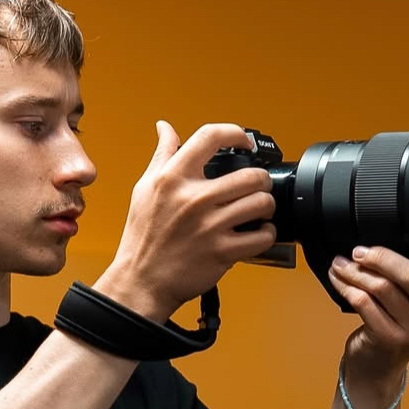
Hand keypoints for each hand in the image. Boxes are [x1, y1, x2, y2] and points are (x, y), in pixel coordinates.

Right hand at [98, 121, 276, 320]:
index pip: (210, 137)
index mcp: (172, 178)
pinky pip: (261, 236)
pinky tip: (256, 233)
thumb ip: (161, 155)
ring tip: (258, 210)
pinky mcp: (222, 252)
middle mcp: (193, 199)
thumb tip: (164, 128)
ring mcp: (209, 226)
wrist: (141, 281)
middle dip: (260, 180)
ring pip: (261, 203)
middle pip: (250, 175)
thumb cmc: (143, 237)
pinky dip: (266, 234)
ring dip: (266, 206)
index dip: (235, 133)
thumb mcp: (145, 189)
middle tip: (257, 186)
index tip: (244, 142)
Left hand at [329, 246, 408, 387]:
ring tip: (342, 264)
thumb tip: (381, 246)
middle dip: (381, 257)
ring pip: (383, 288)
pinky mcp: (390, 339)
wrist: (376, 365)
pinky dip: (347, 286)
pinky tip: (339, 279)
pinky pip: (365, 303)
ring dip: (356, 272)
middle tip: (359, 251)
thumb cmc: (397, 324)